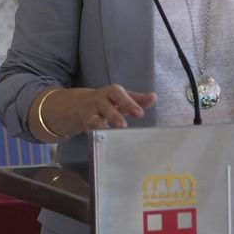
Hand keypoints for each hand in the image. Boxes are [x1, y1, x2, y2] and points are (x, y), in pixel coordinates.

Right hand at [39, 84, 155, 138]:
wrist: (79, 105)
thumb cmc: (108, 101)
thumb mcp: (122, 97)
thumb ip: (138, 99)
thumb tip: (154, 97)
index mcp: (110, 93)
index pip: (118, 94)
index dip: (128, 103)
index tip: (139, 113)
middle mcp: (99, 101)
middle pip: (106, 107)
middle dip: (114, 116)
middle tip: (124, 125)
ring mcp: (90, 113)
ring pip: (96, 120)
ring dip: (103, 127)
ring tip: (113, 134)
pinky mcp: (85, 125)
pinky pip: (90, 131)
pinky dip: (96, 135)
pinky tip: (103, 141)